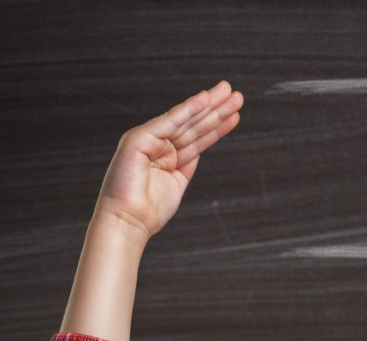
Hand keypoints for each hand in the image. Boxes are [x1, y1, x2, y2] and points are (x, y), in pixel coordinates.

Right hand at [93, 81, 242, 240]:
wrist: (128, 222)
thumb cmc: (149, 210)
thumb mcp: (177, 182)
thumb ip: (187, 163)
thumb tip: (199, 149)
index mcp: (165, 155)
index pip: (196, 137)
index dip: (217, 126)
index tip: (235, 114)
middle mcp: (156, 144)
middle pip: (193, 124)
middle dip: (216, 110)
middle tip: (237, 95)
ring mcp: (148, 139)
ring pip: (185, 120)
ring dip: (208, 105)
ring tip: (229, 92)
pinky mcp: (139, 138)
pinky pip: (169, 121)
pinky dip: (187, 109)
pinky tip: (204, 99)